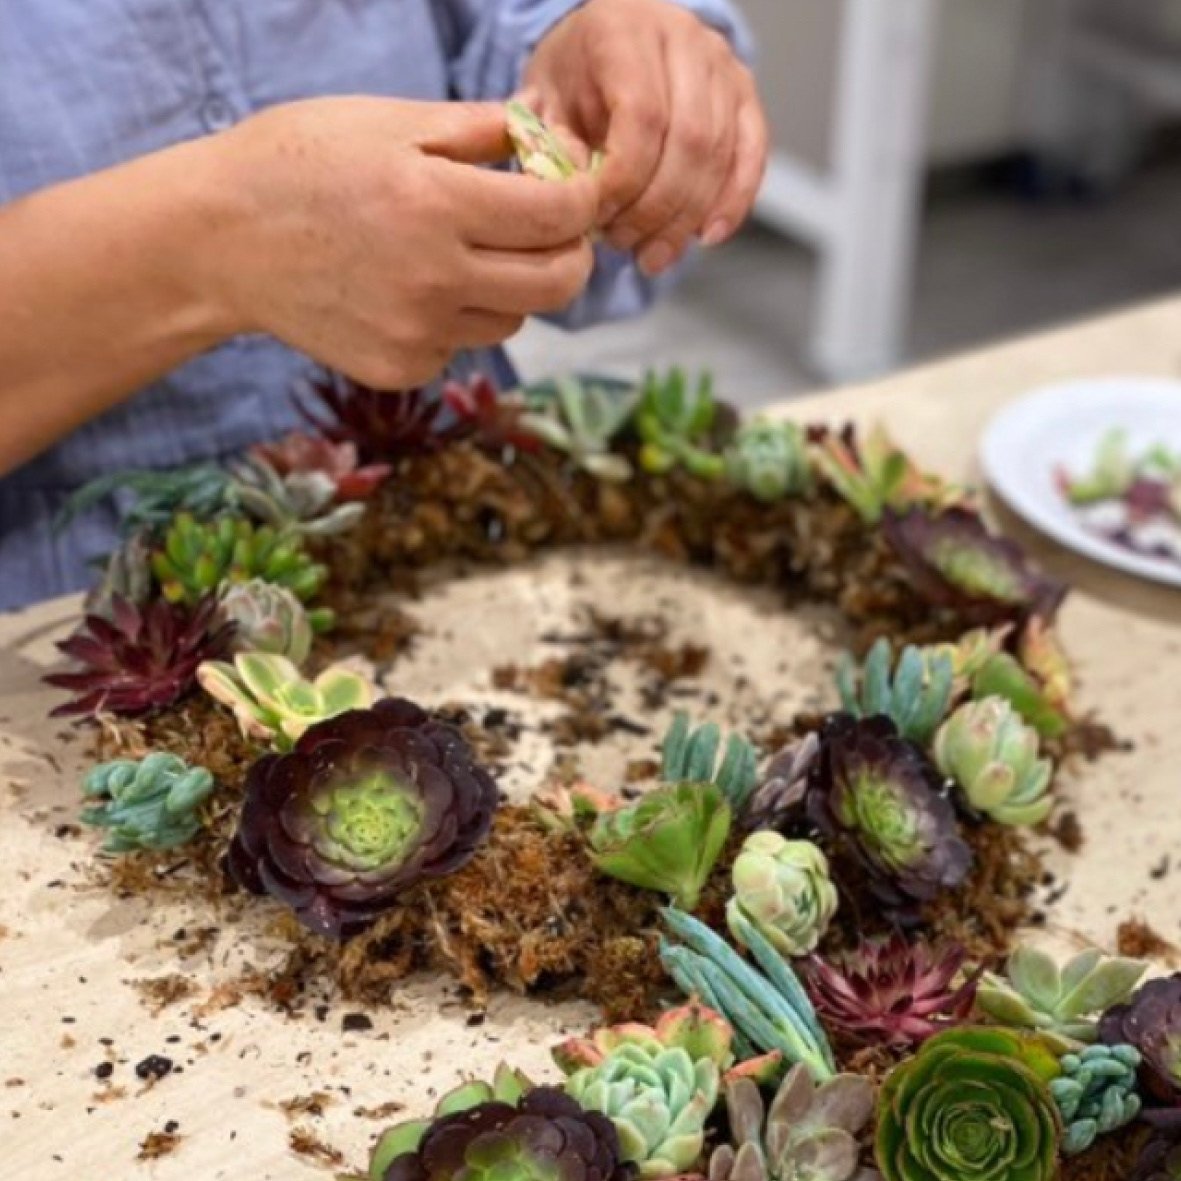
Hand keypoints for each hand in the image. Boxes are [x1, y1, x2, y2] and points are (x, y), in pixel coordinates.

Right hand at [206, 98, 597, 387]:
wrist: (217, 239)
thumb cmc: (299, 162)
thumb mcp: (388, 122)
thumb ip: (480, 129)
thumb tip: (552, 136)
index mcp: (436, 204)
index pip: (560, 215)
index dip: (584, 198)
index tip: (578, 189)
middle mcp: (434, 279)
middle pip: (558, 284)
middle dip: (572, 252)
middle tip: (555, 231)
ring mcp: (416, 333)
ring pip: (512, 319)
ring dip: (510, 286)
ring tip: (463, 252)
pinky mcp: (399, 369)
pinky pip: (461, 346)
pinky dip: (456, 318)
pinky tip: (411, 287)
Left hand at [522, 0, 767, 276]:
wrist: (605, 42)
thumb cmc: (573, 75)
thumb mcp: (543, 100)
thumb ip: (555, 146)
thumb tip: (579, 197)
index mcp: (625, 33)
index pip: (643, 116)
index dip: (625, 180)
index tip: (599, 217)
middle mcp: (683, 40)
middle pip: (689, 141)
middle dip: (656, 209)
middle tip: (624, 244)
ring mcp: (721, 65)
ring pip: (719, 154)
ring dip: (686, 218)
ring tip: (652, 255)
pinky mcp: (744, 93)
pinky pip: (752, 154)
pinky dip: (733, 202)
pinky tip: (706, 237)